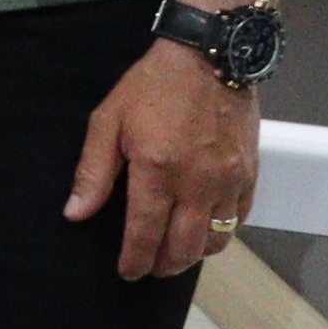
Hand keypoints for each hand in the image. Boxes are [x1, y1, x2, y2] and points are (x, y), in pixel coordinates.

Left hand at [69, 34, 264, 283]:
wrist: (211, 56)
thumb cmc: (153, 85)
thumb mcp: (109, 120)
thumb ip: (94, 171)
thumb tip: (76, 213)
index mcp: (157, 172)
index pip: (146, 234)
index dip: (135, 260)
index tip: (127, 272)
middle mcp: (198, 184)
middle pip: (185, 246)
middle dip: (165, 265)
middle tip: (150, 268)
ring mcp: (229, 181)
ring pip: (217, 239)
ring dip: (195, 255)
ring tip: (177, 255)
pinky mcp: (251, 173)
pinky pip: (240, 218)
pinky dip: (224, 233)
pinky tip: (208, 232)